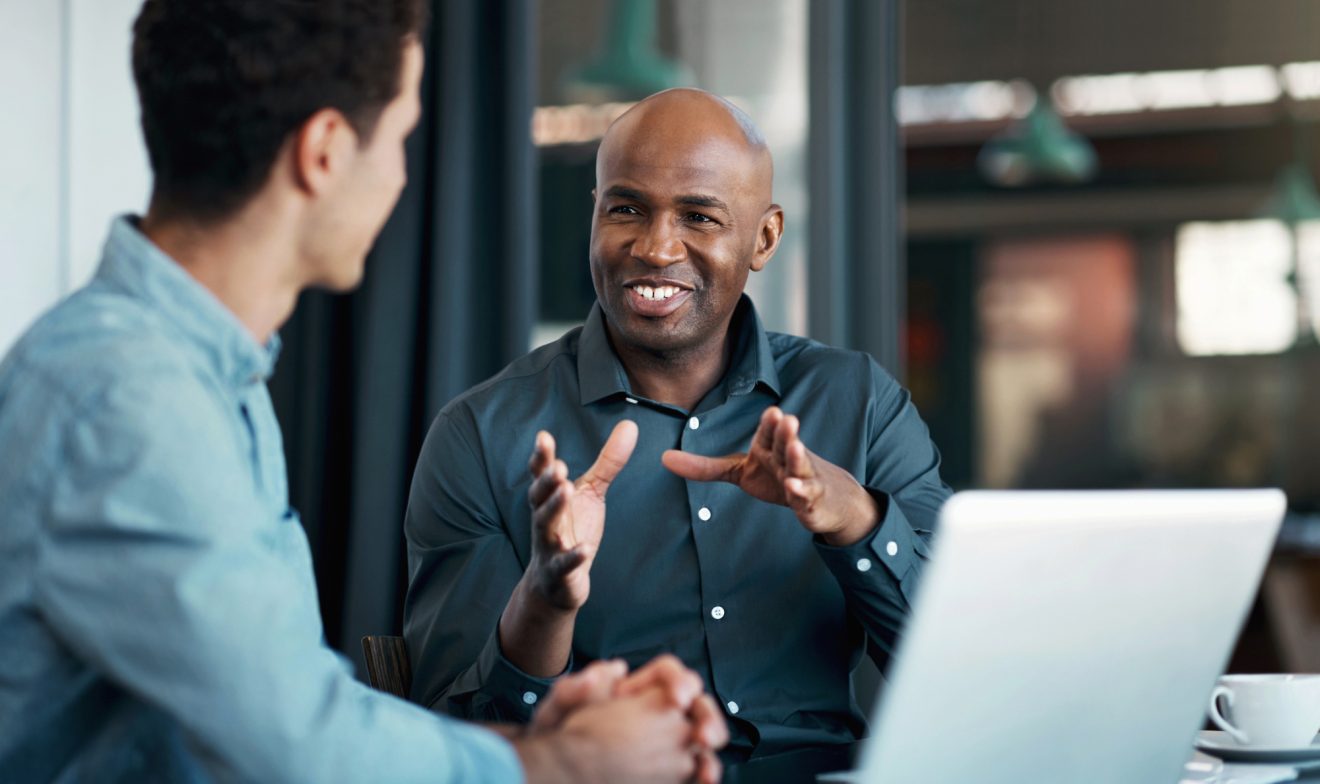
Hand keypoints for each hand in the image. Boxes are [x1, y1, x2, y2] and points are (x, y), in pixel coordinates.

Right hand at [526, 421, 637, 609]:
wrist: (556, 583)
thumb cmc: (572, 529)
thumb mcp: (592, 493)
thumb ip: (607, 462)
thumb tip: (630, 425)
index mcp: (550, 498)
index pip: (542, 475)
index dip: (542, 457)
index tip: (544, 437)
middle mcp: (545, 519)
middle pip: (540, 498)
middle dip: (547, 481)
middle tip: (558, 466)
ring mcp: (549, 546)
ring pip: (545, 526)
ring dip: (553, 509)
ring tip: (566, 490)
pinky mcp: (558, 572)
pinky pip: (563, 565)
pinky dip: (572, 558)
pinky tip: (583, 551)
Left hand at [527, 655, 727, 783]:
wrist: (556, 772)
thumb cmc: (557, 735)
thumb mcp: (558, 710)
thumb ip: (575, 689)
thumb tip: (609, 669)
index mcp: (636, 689)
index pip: (668, 674)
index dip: (679, 681)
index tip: (676, 698)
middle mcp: (659, 712)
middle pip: (697, 704)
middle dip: (707, 716)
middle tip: (704, 735)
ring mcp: (668, 741)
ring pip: (702, 737)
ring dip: (710, 749)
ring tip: (706, 767)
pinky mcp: (672, 770)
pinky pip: (696, 768)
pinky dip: (705, 773)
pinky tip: (704, 780)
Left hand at [662, 406, 878, 545]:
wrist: (827, 498)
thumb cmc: (779, 477)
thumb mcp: (740, 471)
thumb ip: (705, 467)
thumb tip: (663, 459)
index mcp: (770, 448)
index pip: (770, 432)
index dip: (770, 424)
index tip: (772, 411)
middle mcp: (788, 459)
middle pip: (787, 444)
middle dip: (787, 432)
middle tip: (786, 418)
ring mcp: (804, 479)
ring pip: (800, 467)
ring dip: (798, 458)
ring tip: (797, 447)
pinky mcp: (813, 501)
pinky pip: (807, 497)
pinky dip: (803, 493)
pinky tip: (795, 490)